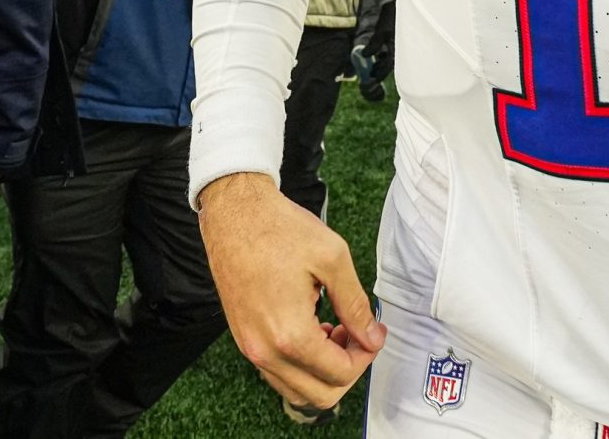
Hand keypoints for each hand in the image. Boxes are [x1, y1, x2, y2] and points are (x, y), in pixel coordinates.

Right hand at [198, 172, 383, 411]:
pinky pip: (277, 372)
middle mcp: (265, 350)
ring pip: (296, 389)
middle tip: (358, 335)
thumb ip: (356, 304)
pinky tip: (313, 329)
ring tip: (336, 329)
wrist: (234, 214)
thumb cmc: (278, 229)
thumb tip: (372, 336)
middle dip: (347, 369)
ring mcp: (250, 348)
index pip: (340, 374)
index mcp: (289, 334)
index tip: (373, 332)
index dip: (366, 356)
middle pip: (319, 395)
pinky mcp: (243, 339)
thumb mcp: (332, 258)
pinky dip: (301, 363)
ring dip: (323, 370)